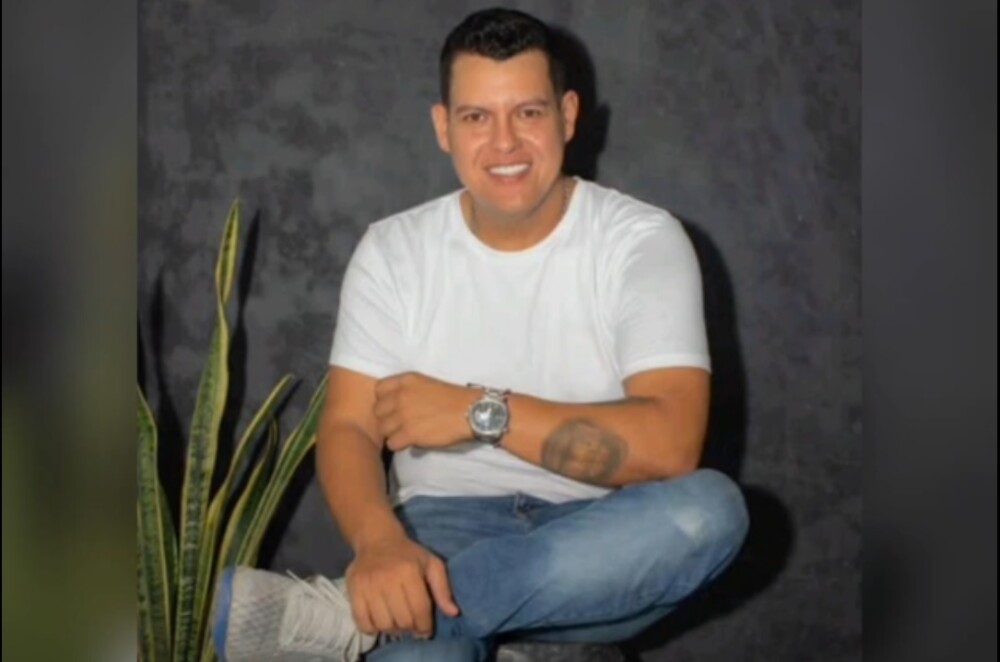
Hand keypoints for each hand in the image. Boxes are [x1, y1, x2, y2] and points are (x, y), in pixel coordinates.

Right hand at [345, 533, 459, 637]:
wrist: (377, 540)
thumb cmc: (408, 554)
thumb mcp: (432, 564)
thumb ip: (443, 589)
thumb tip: (454, 612)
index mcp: (409, 571)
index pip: (420, 610)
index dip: (425, 626)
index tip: (425, 630)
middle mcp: (387, 578)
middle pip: (402, 620)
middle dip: (410, 629)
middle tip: (411, 626)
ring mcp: (368, 585)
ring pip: (384, 624)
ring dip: (393, 630)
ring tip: (397, 623)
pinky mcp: (353, 590)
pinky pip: (363, 623)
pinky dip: (373, 628)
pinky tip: (381, 621)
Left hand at [374, 372, 473, 450]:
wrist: (471, 411)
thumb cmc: (454, 398)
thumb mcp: (427, 383)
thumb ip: (408, 390)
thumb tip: (395, 404)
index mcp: (406, 380)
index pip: (379, 389)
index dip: (385, 400)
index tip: (394, 407)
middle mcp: (401, 395)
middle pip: (377, 411)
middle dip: (388, 418)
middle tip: (401, 423)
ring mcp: (403, 415)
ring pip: (383, 429)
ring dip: (393, 433)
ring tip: (408, 433)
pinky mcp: (409, 433)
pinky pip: (392, 443)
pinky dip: (400, 445)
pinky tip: (412, 441)